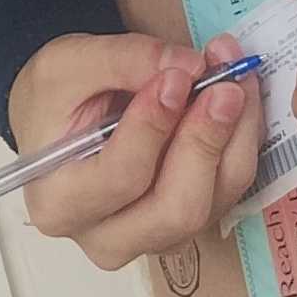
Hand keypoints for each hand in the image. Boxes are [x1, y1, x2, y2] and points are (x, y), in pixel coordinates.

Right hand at [7, 30, 262, 273]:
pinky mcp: (185, 222)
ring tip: (235, 81)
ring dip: (234, 139)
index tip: (175, 77)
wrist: (61, 119)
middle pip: (175, 211)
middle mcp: (106, 237)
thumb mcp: (68, 64)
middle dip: (205, 143)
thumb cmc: (55, 98)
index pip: (120, 178)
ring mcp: (152, 237)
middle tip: (222, 86)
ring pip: (213, 203)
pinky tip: (238, 99)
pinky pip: (229, 191)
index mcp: (60, 204)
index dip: (154, 127)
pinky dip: (241, 142)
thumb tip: (191, 65)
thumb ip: (125, 60)